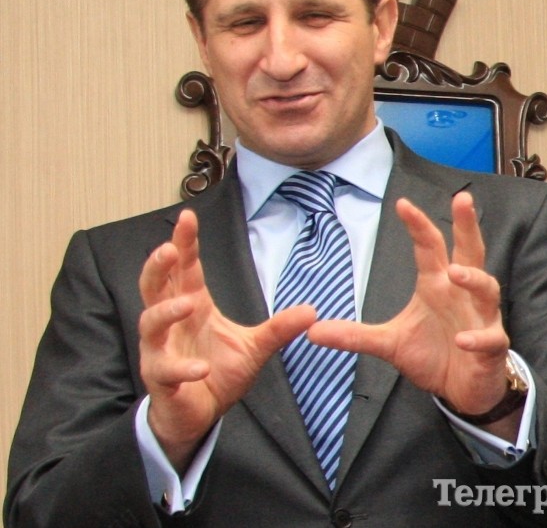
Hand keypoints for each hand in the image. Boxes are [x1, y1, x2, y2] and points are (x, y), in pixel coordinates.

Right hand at [138, 209, 315, 471]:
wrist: (199, 413)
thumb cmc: (217, 372)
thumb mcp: (254, 347)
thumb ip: (278, 328)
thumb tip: (312, 311)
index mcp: (194, 306)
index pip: (186, 269)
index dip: (185, 243)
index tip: (188, 217)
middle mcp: (171, 323)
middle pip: (155, 286)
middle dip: (158, 266)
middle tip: (169, 249)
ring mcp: (161, 350)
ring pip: (150, 323)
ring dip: (165, 311)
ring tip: (185, 304)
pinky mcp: (161, 378)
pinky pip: (165, 369)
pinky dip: (182, 368)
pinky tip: (202, 368)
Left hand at [308, 192, 509, 417]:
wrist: (462, 390)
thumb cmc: (432, 354)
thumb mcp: (388, 342)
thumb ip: (355, 335)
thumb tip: (312, 332)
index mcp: (436, 285)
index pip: (428, 247)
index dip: (417, 225)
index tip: (402, 203)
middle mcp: (460, 294)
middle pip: (469, 252)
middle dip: (466, 225)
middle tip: (462, 199)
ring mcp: (480, 318)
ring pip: (486, 289)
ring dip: (473, 279)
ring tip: (454, 273)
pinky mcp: (491, 346)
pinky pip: (489, 338)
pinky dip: (477, 338)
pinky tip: (462, 340)